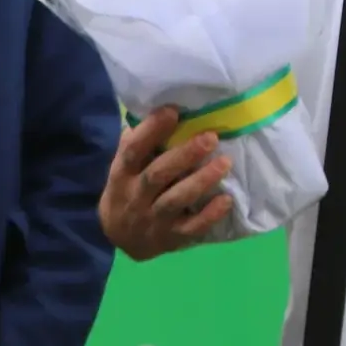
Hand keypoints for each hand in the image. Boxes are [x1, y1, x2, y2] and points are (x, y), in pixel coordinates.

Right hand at [98, 105, 232, 258]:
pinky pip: (191, 228)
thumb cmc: (127, 189)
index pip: (133, 151)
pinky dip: (209, 215)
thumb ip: (138, 142)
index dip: (151, 131)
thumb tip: (160, 107)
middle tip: (211, 137)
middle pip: (158, 175)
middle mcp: (135, 196)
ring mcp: (153, 219)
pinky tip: (226, 200)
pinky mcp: (171, 237)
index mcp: (122, 174)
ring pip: (176, 200)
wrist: (118, 238)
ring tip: (225, 162)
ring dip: (201, 181)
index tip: (173, 111)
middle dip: (185, 156)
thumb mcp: (124, 167)